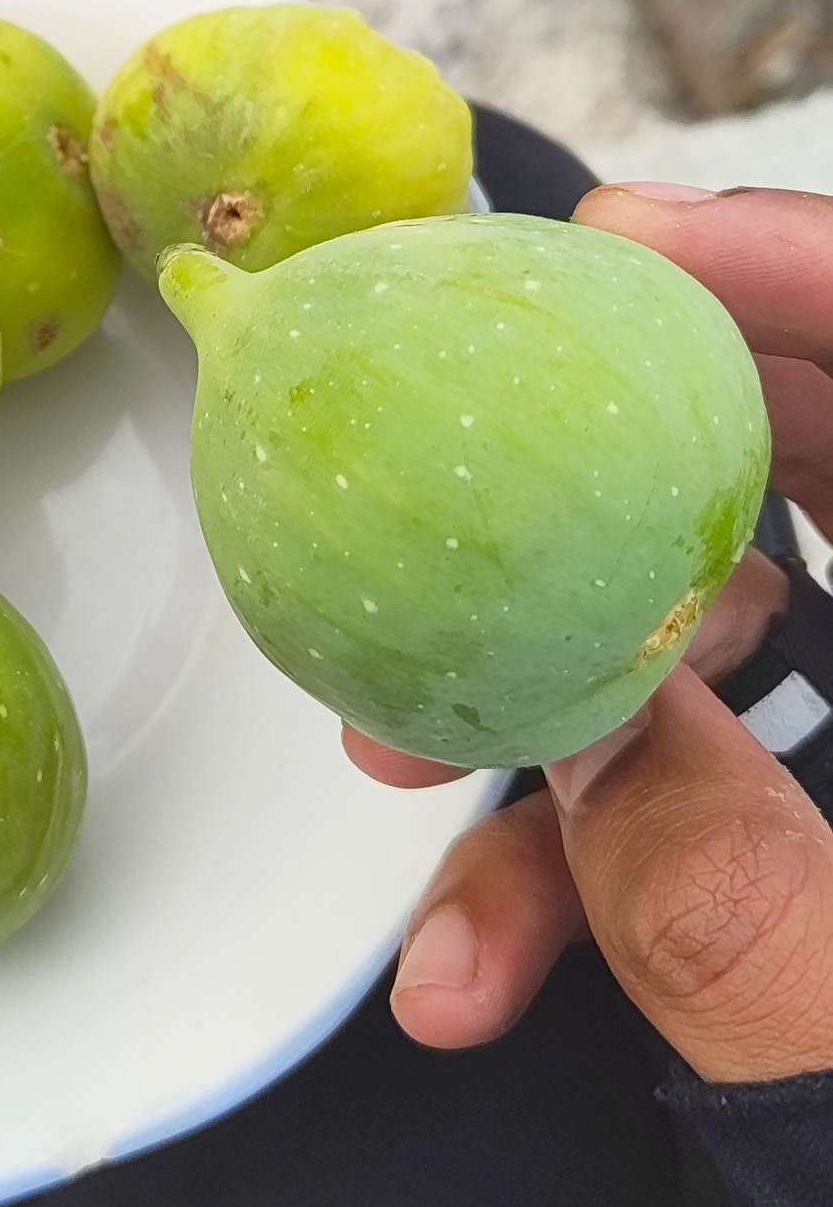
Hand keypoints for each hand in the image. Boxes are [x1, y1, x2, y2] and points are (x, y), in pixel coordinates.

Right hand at [352, 182, 832, 1082]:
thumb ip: (752, 908)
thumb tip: (584, 746)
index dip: (800, 277)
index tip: (627, 242)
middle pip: (815, 484)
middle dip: (597, 512)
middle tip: (451, 510)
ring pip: (732, 659)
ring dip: (550, 727)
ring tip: (412, 789)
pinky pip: (709, 797)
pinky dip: (590, 867)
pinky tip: (490, 964)